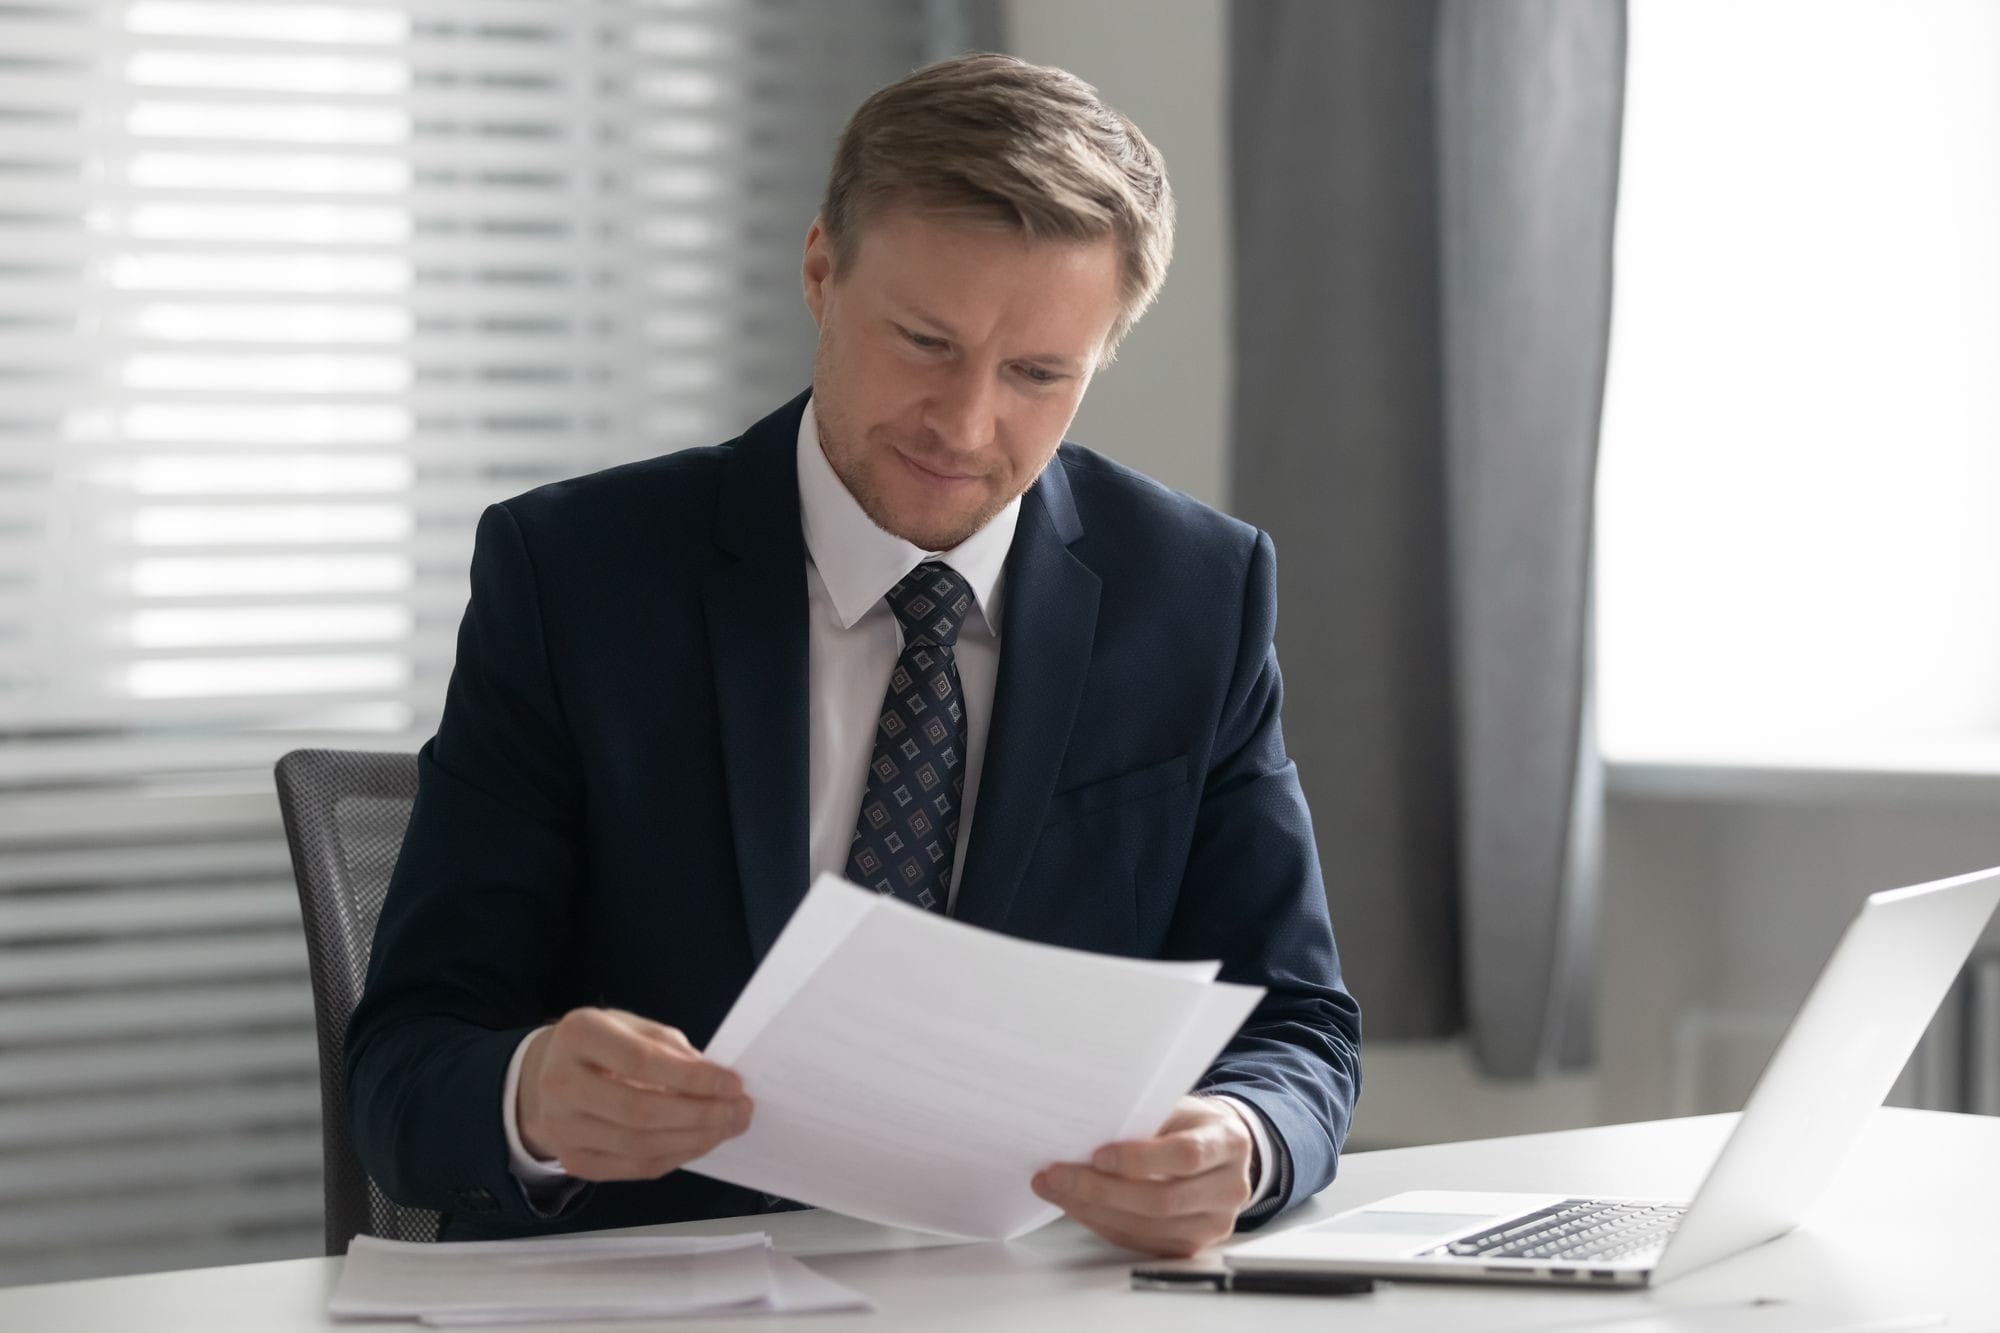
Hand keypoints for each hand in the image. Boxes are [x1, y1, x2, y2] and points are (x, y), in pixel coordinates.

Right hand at [517, 1007, 752, 1180]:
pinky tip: (700, 1142)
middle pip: (640, 1112)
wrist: (546, 1076)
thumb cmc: (602, 1046)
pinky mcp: (571, 1160)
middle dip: (701, 1115)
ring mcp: (561, 1128)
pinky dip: (675, 1157)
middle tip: (740, 1111)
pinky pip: (633, 1167)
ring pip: (639, 1146)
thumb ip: (670, 1048)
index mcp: (579, 1035)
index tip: (734, 1083)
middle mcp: (561, 1083)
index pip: (641, 1062)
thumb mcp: (631, 1026)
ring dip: (694, 1140)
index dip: (693, 1077)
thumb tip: (716, 1082)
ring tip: (728, 1127)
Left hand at [1030, 1095, 1255, 1256]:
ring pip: (1146, 1228)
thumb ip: (1142, 1119)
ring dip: (1093, 1210)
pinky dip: (1103, 1223)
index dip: (1138, 1159)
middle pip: (1162, 1200)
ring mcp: (1214, 1224)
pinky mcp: (1192, 1245)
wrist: (1219, 1150)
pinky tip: (1077, 1204)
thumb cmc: (1190, 1123)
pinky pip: (1140, 1242)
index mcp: (1228, 1143)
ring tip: (1056, 1188)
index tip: (1096, 1154)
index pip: (1185, 1156)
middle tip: (1057, 1174)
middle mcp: (1229, 1189)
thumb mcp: (1176, 1107)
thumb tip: (1083, 1130)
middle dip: (1101, 1190)